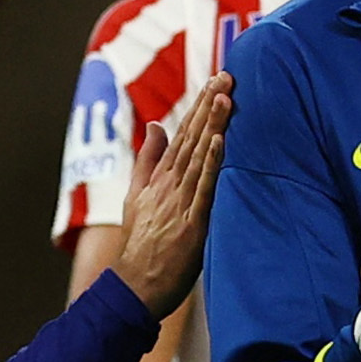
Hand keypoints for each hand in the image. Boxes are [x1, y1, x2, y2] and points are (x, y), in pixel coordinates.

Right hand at [109, 74, 230, 318]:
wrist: (135, 286)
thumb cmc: (141, 245)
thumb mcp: (138, 197)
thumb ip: (147, 160)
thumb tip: (154, 125)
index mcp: (159, 178)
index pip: (182, 134)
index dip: (199, 106)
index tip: (215, 80)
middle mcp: (169, 185)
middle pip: (192, 137)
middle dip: (209, 104)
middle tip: (225, 75)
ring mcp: (180, 202)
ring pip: (198, 156)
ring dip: (211, 125)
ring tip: (224, 96)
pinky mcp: (192, 223)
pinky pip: (203, 188)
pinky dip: (210, 163)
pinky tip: (219, 141)